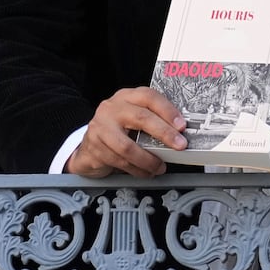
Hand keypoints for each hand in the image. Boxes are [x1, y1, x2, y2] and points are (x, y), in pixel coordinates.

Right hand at [65, 87, 186, 177]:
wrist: (88, 149)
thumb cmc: (116, 132)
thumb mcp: (133, 119)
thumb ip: (152, 121)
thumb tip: (179, 134)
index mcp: (125, 97)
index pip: (149, 97)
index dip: (167, 110)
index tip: (181, 125)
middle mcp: (111, 109)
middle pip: (141, 118)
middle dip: (164, 133)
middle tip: (179, 146)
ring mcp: (100, 127)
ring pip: (128, 146)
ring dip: (149, 160)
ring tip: (160, 167)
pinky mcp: (94, 147)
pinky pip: (120, 162)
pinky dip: (137, 170)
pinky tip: (146, 172)